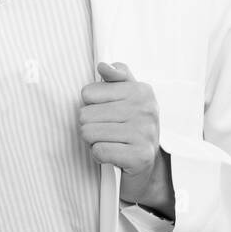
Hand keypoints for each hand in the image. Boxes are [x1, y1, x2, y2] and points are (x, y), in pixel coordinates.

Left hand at [80, 62, 165, 205]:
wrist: (146, 165)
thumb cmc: (132, 127)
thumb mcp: (127, 96)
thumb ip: (116, 76)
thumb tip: (103, 66)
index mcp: (141, 90)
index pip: (87, 92)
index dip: (91, 107)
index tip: (107, 114)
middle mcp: (146, 109)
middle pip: (85, 114)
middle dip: (90, 126)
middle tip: (107, 132)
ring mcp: (145, 133)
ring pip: (89, 133)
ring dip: (94, 142)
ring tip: (110, 143)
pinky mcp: (140, 156)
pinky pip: (98, 151)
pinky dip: (99, 156)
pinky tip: (113, 155)